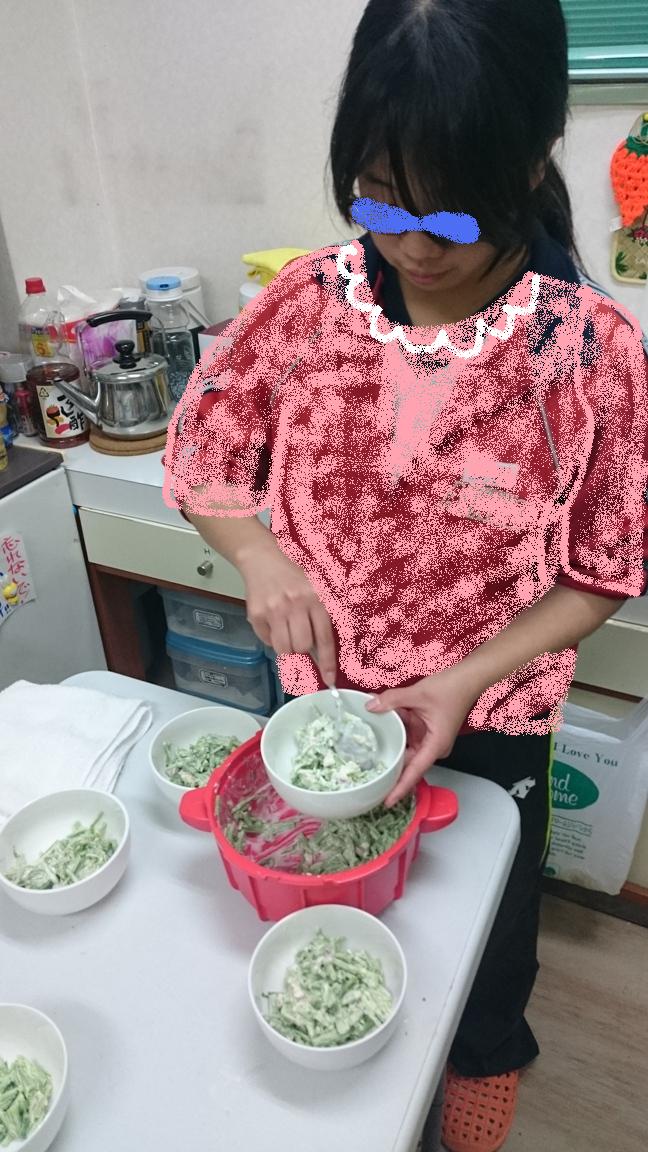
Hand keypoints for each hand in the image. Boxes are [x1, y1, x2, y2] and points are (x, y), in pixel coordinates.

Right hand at [239, 542, 336, 684]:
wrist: (263, 559)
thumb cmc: (293, 575)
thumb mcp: (316, 588)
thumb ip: (321, 616)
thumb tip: (322, 652)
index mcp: (315, 598)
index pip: (324, 638)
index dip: (327, 662)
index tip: (329, 679)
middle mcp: (296, 604)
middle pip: (302, 646)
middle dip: (302, 652)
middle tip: (300, 644)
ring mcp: (274, 610)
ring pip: (283, 648)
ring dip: (286, 648)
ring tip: (286, 634)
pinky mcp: (257, 614)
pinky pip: (267, 640)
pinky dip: (271, 638)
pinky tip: (272, 623)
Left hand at [366, 666, 478, 806]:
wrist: (468, 677)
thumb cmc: (452, 688)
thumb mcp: (418, 693)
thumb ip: (393, 700)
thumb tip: (371, 706)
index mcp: (436, 745)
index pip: (414, 772)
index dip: (400, 788)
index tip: (386, 801)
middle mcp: (434, 747)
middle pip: (408, 763)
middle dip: (389, 765)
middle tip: (367, 776)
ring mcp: (431, 739)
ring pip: (406, 747)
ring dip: (392, 741)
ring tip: (368, 746)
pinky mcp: (427, 730)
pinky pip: (409, 734)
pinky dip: (398, 728)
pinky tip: (382, 721)